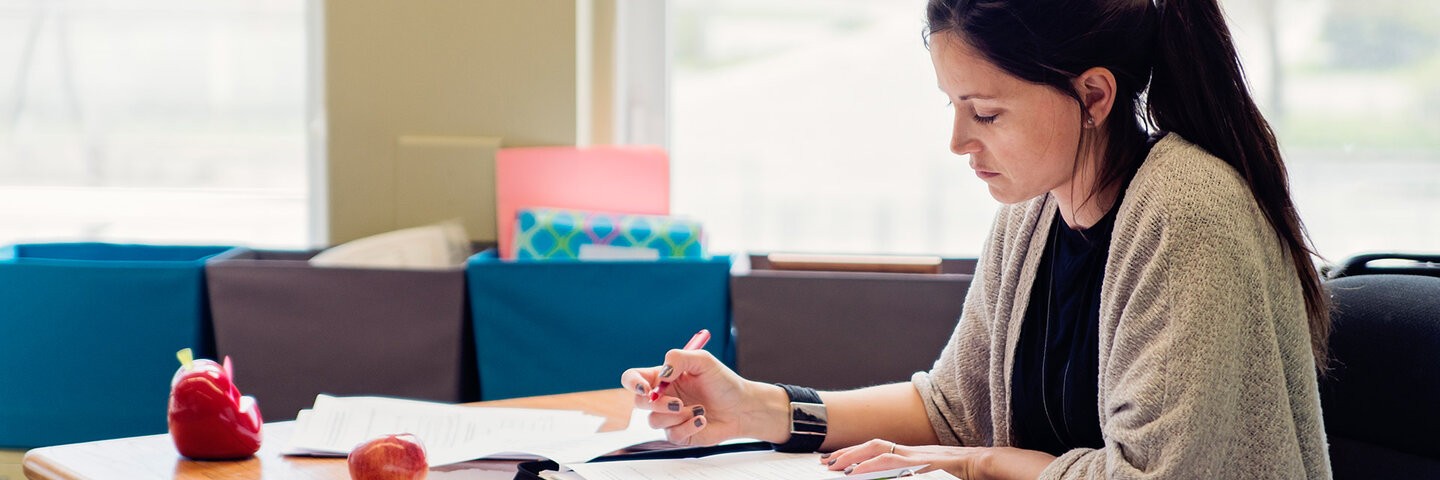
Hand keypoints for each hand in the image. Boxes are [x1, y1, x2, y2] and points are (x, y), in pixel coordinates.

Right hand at [620, 349, 787, 445]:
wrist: (742, 407)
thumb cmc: (723, 382)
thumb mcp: (703, 361)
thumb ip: (679, 358)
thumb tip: (662, 374)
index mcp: (662, 377)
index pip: (633, 378)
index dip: (632, 383)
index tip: (645, 388)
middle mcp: (662, 397)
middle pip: (638, 402)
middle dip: (658, 403)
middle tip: (678, 403)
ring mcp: (669, 418)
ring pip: (654, 421)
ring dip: (678, 415)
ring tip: (701, 409)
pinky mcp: (678, 434)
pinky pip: (672, 435)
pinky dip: (689, 427)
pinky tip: (702, 420)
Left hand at [820, 439, 1055, 479]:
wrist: (995, 466)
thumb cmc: (971, 474)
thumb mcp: (937, 477)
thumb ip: (919, 477)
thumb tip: (902, 479)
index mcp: (917, 455)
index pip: (881, 449)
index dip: (858, 454)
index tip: (839, 462)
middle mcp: (915, 451)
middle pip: (874, 445)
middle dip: (848, 453)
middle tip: (827, 463)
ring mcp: (920, 455)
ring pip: (879, 450)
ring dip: (854, 458)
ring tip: (836, 467)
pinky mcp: (926, 462)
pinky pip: (894, 461)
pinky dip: (873, 466)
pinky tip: (858, 473)